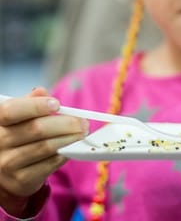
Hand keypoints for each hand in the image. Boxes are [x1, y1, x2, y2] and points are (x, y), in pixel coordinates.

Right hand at [0, 87, 88, 215]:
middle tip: (82, 122)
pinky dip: (66, 153)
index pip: (12, 110)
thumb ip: (29, 103)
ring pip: (47, 147)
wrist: (8, 173)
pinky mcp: (22, 180)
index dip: (36, 106)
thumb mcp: (19, 118)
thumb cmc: (18, 137)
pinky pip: (51, 163)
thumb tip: (42, 91)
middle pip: (36, 129)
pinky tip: (73, 147)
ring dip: (70, 138)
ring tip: (82, 133)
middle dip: (66, 124)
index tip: (57, 104)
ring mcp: (8, 163)